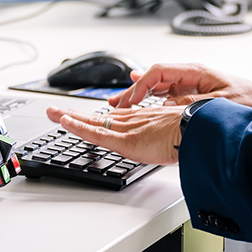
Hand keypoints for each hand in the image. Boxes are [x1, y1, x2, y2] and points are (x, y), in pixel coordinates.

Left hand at [45, 105, 182, 164]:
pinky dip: (79, 127)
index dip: (93, 116)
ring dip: (69, 117)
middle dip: (74, 113)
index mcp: (142, 120)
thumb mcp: (174, 134)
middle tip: (55, 110)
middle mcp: (131, 120)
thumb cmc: (193, 134)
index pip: (111, 117)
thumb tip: (167, 141)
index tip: (81, 115)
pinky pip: (97, 133)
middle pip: (96, 117)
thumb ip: (164, 136)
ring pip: (92, 122)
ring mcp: (127, 129)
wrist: (199, 133)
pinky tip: (65, 123)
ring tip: (52, 113)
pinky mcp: (125, 140)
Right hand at [108, 63, 251, 115]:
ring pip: (157, 87)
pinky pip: (166, 96)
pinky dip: (151, 101)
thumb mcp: (220, 105)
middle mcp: (191, 76)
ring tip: (120, 105)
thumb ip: (193, 104)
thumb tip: (168, 107)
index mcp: (195, 72)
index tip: (130, 101)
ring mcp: (191, 86)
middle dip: (132, 91)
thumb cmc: (250, 101)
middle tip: (115, 104)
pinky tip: (140, 105)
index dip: (141, 85)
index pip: (159, 72)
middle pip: (154, 79)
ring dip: (138, 96)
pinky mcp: (193, 97)